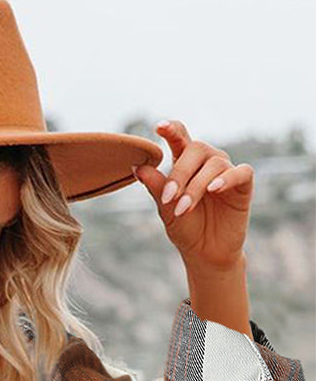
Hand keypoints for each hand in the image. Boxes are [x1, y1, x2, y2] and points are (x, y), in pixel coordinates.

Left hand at [132, 119, 252, 270]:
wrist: (205, 252)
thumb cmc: (186, 228)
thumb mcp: (166, 209)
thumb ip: (156, 187)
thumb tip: (138, 166)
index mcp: (186, 163)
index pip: (180, 138)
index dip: (172, 130)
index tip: (159, 127)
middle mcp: (207, 161)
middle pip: (196, 149)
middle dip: (179, 173)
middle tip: (168, 198)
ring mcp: (226, 170)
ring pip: (214, 164)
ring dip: (196, 186)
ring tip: (183, 208)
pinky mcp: (243, 184)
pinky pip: (240, 172)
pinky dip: (226, 178)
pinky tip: (213, 188)